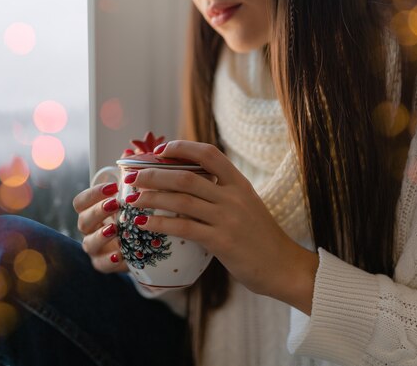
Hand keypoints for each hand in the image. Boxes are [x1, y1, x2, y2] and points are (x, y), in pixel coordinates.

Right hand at [72, 150, 132, 273]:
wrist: (142, 244)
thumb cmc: (134, 215)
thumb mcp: (133, 198)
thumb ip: (130, 182)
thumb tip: (132, 156)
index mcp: (91, 211)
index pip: (81, 201)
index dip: (93, 194)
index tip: (113, 187)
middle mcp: (89, 230)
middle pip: (83, 221)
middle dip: (98, 212)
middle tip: (116, 204)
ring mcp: (95, 249)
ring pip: (89, 243)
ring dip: (101, 236)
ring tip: (115, 229)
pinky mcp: (104, 265)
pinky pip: (102, 265)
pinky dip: (110, 261)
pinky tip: (121, 254)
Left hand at [125, 140, 317, 312]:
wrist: (285, 267)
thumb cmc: (262, 238)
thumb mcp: (247, 206)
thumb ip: (223, 195)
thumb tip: (187, 188)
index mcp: (240, 184)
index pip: (209, 154)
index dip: (182, 148)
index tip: (160, 150)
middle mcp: (233, 197)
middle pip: (187, 177)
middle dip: (155, 174)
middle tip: (133, 176)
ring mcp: (228, 218)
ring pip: (181, 201)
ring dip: (152, 198)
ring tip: (132, 199)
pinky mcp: (222, 242)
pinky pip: (184, 228)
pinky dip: (160, 224)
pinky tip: (143, 224)